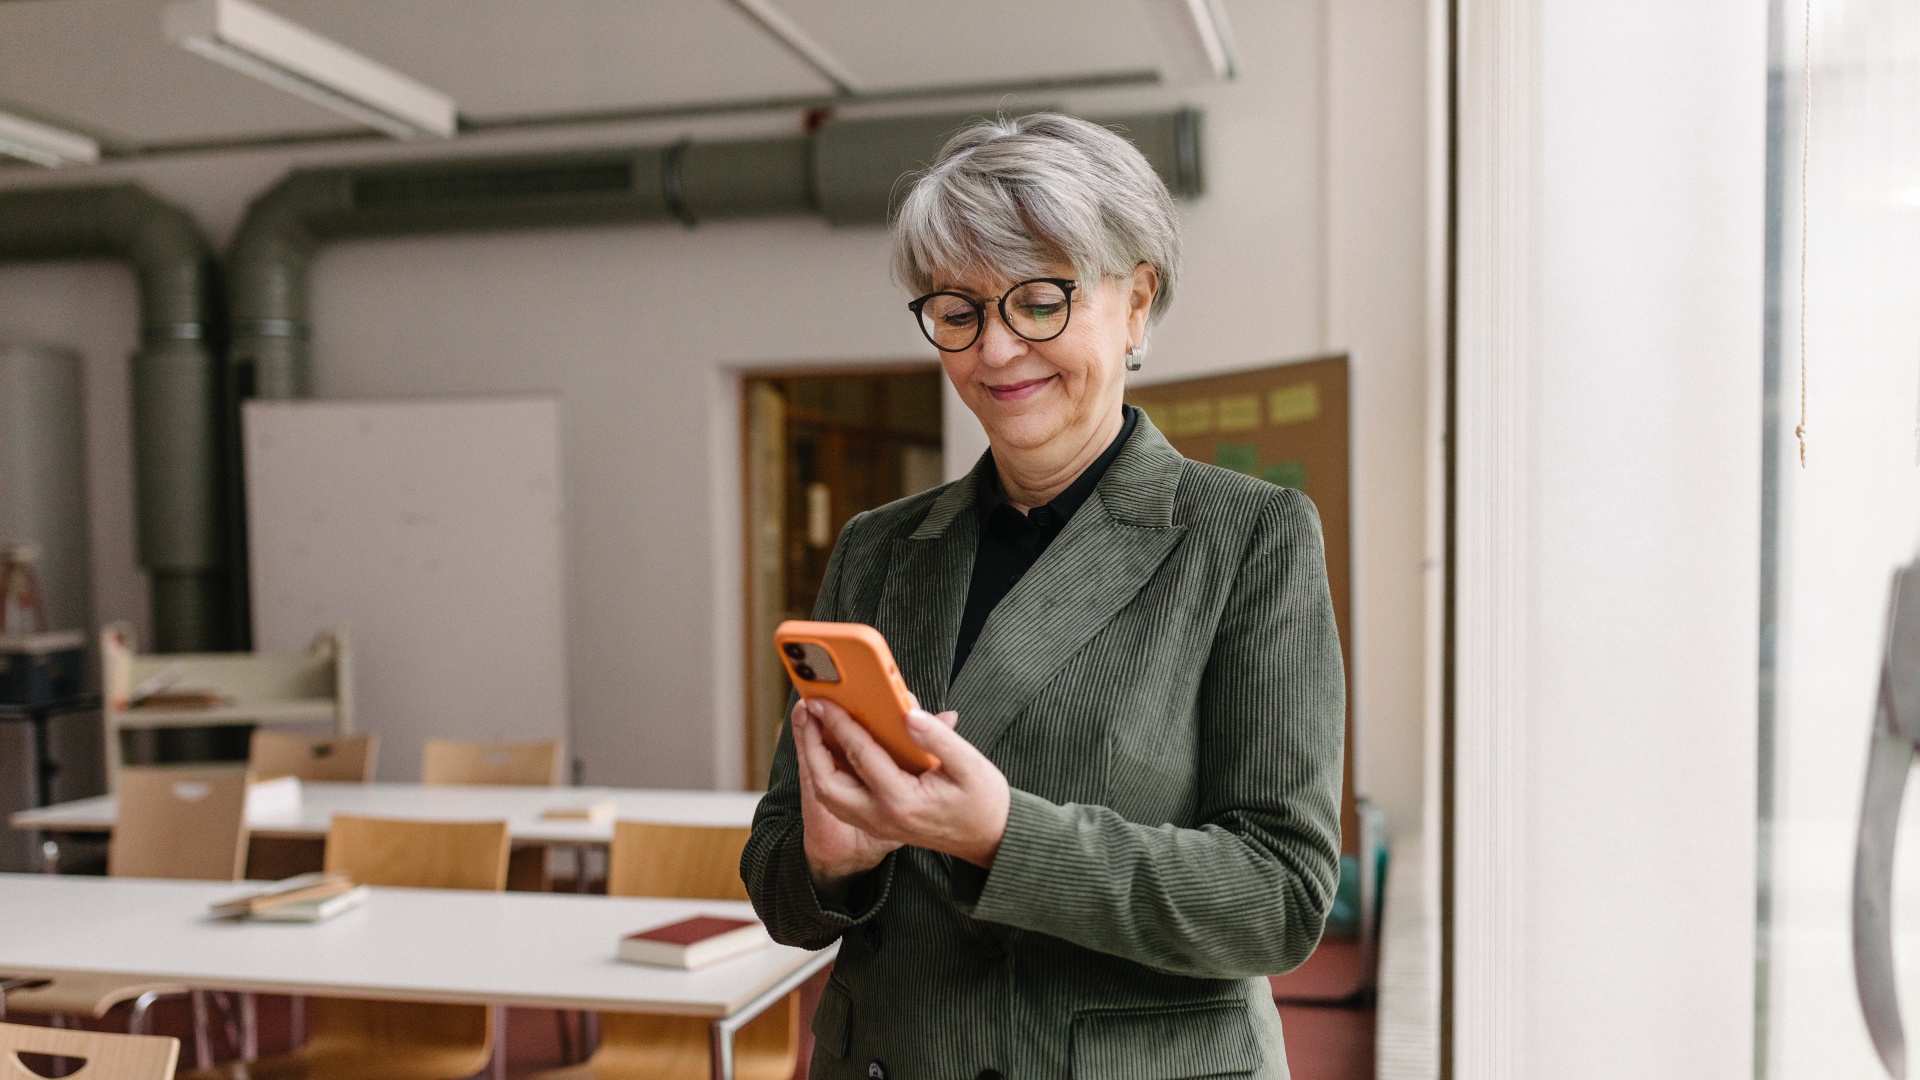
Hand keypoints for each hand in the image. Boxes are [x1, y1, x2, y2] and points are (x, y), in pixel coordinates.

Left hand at [794, 696, 1010, 869]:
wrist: (990, 839)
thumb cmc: (983, 802)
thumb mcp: (970, 765)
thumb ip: (939, 738)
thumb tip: (910, 713)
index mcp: (902, 801)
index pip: (862, 756)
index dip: (840, 724)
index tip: (824, 700)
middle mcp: (882, 816)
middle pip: (828, 783)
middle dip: (813, 746)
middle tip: (810, 713)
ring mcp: (877, 824)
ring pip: (829, 796)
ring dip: (817, 762)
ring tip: (817, 728)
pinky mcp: (878, 824)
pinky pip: (841, 800)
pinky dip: (830, 774)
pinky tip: (835, 750)